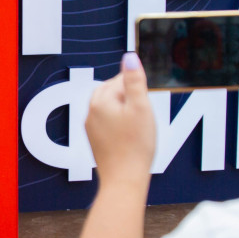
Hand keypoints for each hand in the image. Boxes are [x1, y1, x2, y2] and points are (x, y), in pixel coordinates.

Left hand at [85, 53, 157, 185]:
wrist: (124, 180)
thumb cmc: (135, 145)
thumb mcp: (141, 107)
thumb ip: (135, 80)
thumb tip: (129, 57)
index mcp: (99, 101)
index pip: (120, 81)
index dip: (138, 89)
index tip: (148, 101)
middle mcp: (90, 112)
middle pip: (112, 92)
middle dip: (129, 97)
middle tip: (145, 111)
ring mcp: (91, 128)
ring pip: (109, 108)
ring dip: (124, 111)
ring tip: (139, 124)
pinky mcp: (95, 142)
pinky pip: (107, 124)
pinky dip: (119, 125)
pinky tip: (130, 136)